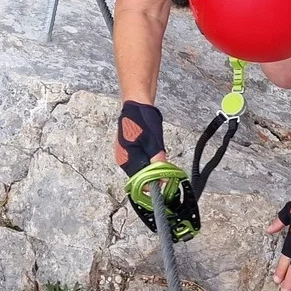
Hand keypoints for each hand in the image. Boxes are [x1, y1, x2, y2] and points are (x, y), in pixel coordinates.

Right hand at [116, 103, 196, 239]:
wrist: (137, 102)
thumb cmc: (142, 120)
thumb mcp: (153, 142)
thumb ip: (157, 160)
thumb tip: (162, 178)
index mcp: (126, 159)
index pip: (138, 181)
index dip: (151, 186)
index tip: (163, 188)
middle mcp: (124, 159)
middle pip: (139, 176)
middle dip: (153, 177)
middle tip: (167, 175)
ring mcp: (126, 153)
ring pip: (141, 168)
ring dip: (152, 169)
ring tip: (162, 162)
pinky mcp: (131, 147)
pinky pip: (141, 160)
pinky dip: (150, 161)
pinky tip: (156, 155)